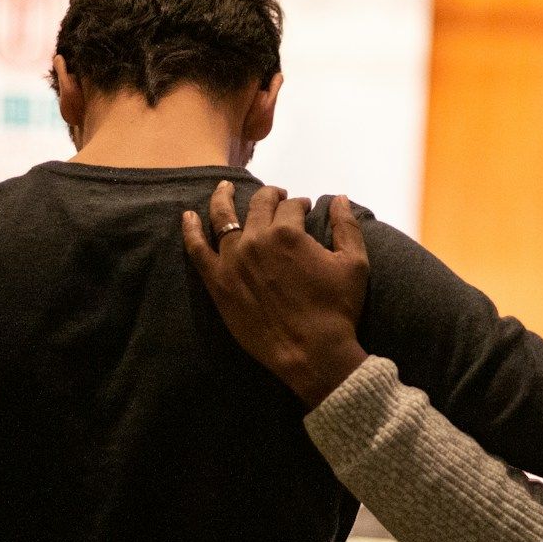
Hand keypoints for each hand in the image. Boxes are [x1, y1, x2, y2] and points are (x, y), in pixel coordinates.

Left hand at [182, 183, 369, 407]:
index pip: (291, 206)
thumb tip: (338, 198)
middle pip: (259, 206)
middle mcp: (256, 240)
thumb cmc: (337, 310)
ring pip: (222, 217)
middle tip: (276, 197)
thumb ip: (346, 226)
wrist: (311, 353)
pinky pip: (197, 250)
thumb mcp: (354, 264)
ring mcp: (232, 260)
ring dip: (224, 198)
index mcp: (289, 233)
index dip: (299, 204)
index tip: (304, 208)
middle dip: (270, 196)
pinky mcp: (218, 283)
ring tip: (224, 188)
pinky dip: (191, 230)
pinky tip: (188, 217)